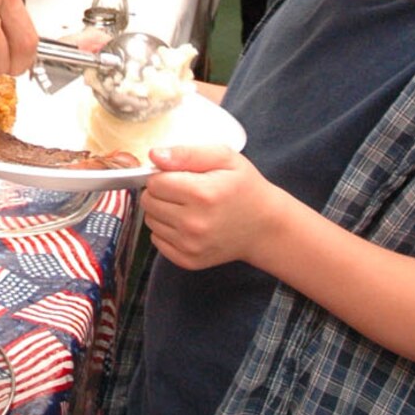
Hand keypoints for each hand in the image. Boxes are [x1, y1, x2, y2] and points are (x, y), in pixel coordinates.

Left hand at [141, 143, 281, 269]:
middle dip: (161, 192)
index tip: (179, 176)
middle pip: (149, 202)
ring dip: (162, 211)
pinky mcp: (188, 260)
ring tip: (188, 207)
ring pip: (150, 221)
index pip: (154, 182)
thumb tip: (154, 156)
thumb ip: (187, 153)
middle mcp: (194, 223)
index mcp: (202, 194)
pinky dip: (166, 231)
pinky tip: (187, 224)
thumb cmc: (245, 188)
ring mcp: (191, 245)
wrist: (265, 227)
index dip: (163, 175)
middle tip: (184, 191)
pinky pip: (157, 241)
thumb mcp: (224, 158)